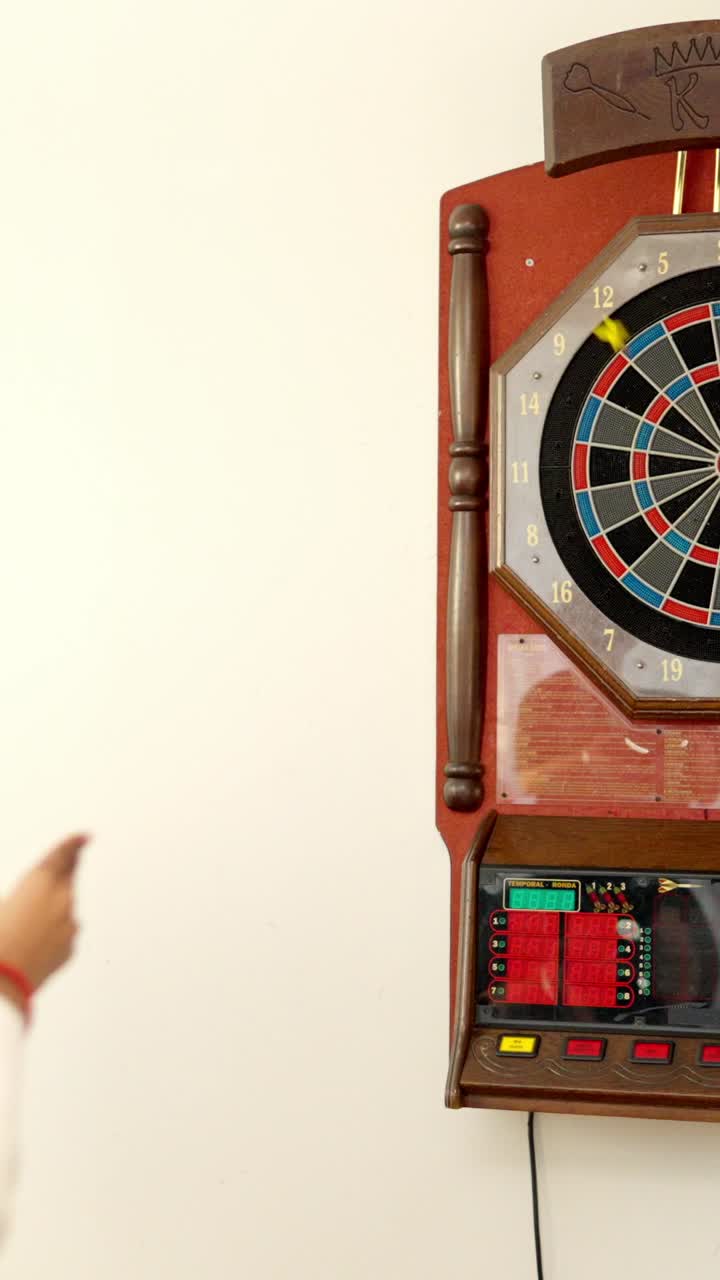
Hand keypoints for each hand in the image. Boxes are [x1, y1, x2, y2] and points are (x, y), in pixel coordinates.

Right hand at [0, 835, 88, 992]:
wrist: (2, 980)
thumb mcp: (2, 905)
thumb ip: (23, 895)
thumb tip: (28, 899)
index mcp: (41, 880)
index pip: (63, 855)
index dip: (74, 844)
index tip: (85, 837)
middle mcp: (62, 898)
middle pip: (67, 880)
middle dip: (62, 877)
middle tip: (51, 880)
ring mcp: (69, 924)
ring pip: (65, 910)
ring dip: (53, 912)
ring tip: (26, 926)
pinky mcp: (71, 946)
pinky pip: (63, 934)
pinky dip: (53, 935)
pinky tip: (32, 945)